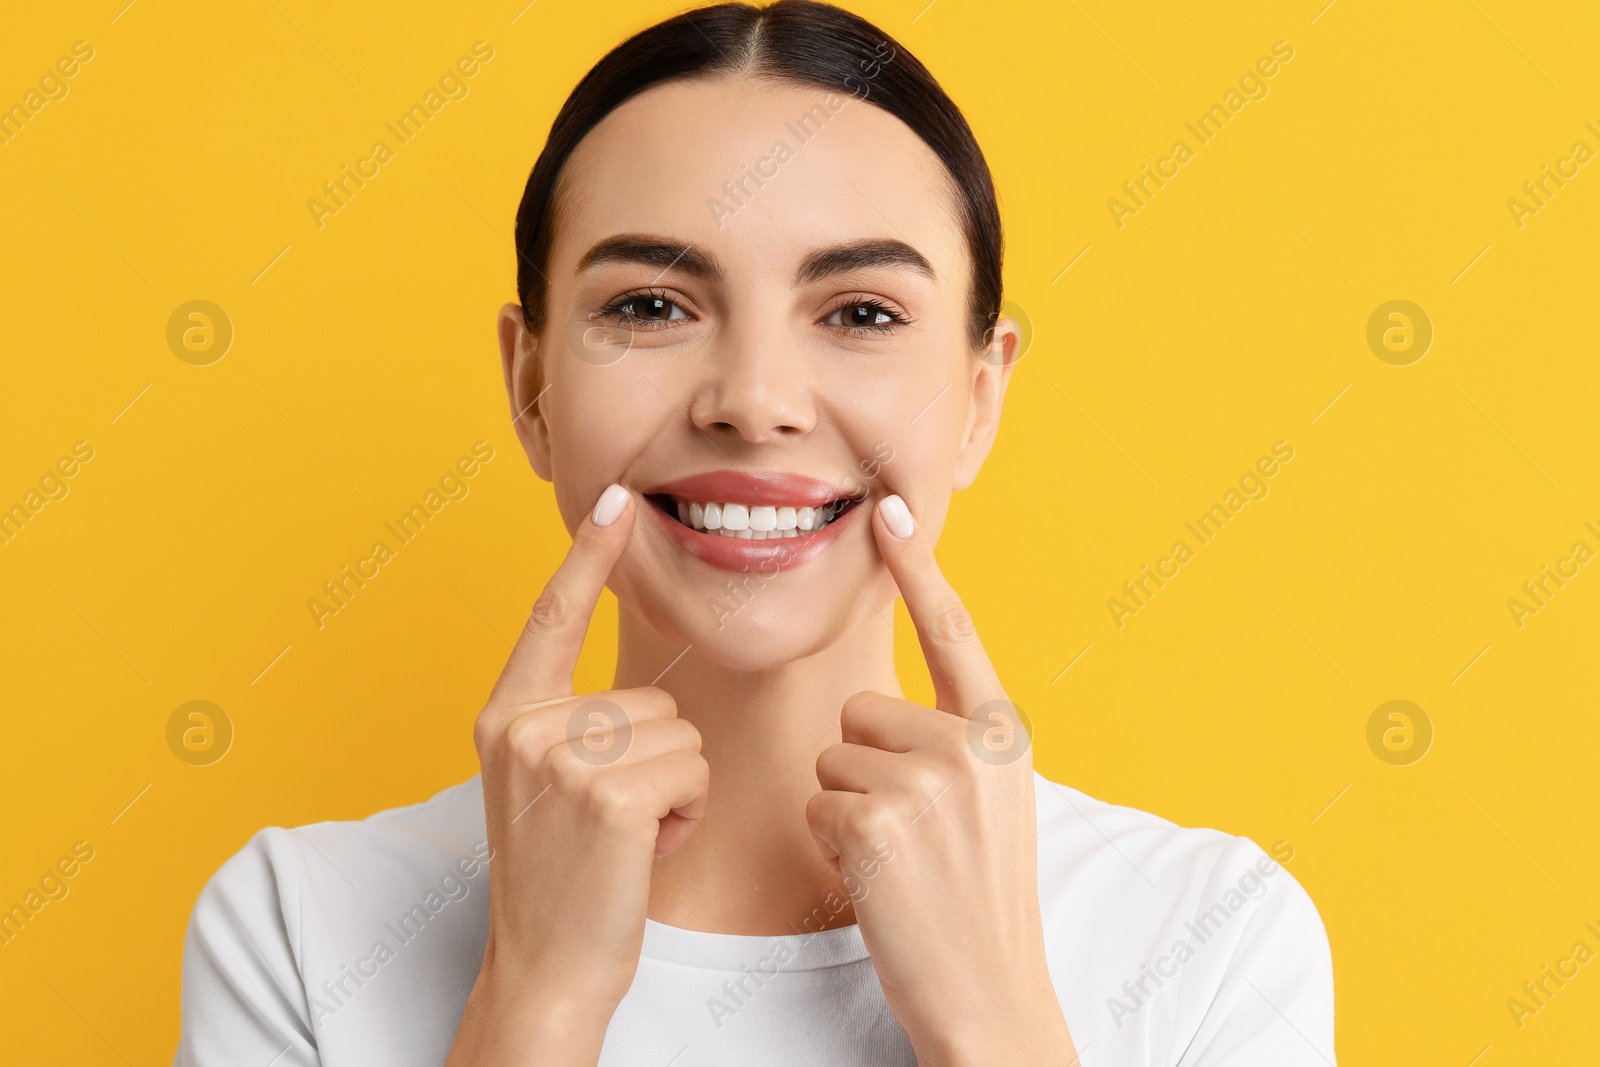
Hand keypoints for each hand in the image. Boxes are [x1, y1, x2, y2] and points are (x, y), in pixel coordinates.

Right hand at [447, 484, 708, 1066]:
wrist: (547, 965)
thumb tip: (636, 691)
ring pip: (681, 734)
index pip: (552, 616)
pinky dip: (686, 814)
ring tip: (624, 837)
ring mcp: (562, 758)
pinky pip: (691, 771)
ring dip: (675, 790)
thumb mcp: (544, 784)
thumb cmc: (565, 876)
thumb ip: (570, 723)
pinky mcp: (607, 793)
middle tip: (611, 821)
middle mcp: (524, 725)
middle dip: (657, 761)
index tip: (617, 496)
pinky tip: (643, 850)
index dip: (588, 555)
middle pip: (652, 697)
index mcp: (506, 714)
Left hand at [806, 494, 1075, 1065]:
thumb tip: (884, 709)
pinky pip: (818, 805)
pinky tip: (880, 879)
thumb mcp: (991, 804)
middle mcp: (972, 745)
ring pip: (832, 759)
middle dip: (864, 769)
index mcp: (1001, 734)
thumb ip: (952, 743)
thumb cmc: (977, 901)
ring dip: (847, 810)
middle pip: (860, 711)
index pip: (954, 631)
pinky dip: (834, 845)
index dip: (920, 568)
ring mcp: (929, 781)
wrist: (990, 993)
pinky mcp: (882, 821)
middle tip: (909, 834)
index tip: (891, 510)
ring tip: (900, 860)